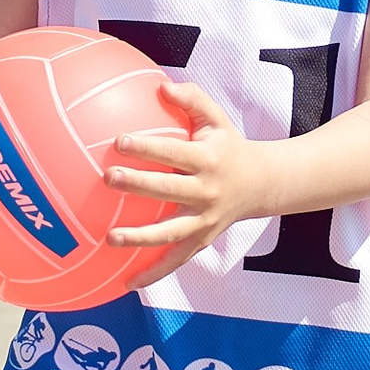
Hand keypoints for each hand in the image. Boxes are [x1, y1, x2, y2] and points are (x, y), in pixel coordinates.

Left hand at [100, 74, 274, 259]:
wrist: (261, 184)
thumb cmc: (227, 145)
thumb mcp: (216, 118)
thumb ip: (191, 99)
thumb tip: (161, 86)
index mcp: (207, 159)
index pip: (174, 152)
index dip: (148, 147)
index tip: (119, 140)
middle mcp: (207, 191)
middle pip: (170, 190)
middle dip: (138, 184)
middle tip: (108, 177)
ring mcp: (205, 220)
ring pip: (171, 232)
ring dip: (141, 237)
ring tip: (110, 238)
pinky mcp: (202, 241)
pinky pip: (176, 260)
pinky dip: (154, 274)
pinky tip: (126, 283)